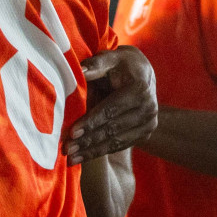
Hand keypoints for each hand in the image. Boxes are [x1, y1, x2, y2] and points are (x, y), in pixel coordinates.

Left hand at [66, 46, 157, 161]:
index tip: (72, 133)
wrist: (143, 73)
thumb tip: (79, 71)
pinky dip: (101, 152)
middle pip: (113, 129)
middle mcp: (149, 108)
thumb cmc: (120, 64)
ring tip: (71, 159)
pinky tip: (83, 158)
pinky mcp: (145, 133)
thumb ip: (96, 64)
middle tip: (67, 150)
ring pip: (117, 141)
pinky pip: (121, 145)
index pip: (111, 109)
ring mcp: (149, 123)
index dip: (91, 122)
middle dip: (88, 141)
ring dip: (92, 151)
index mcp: (140, 89)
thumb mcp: (110, 58)